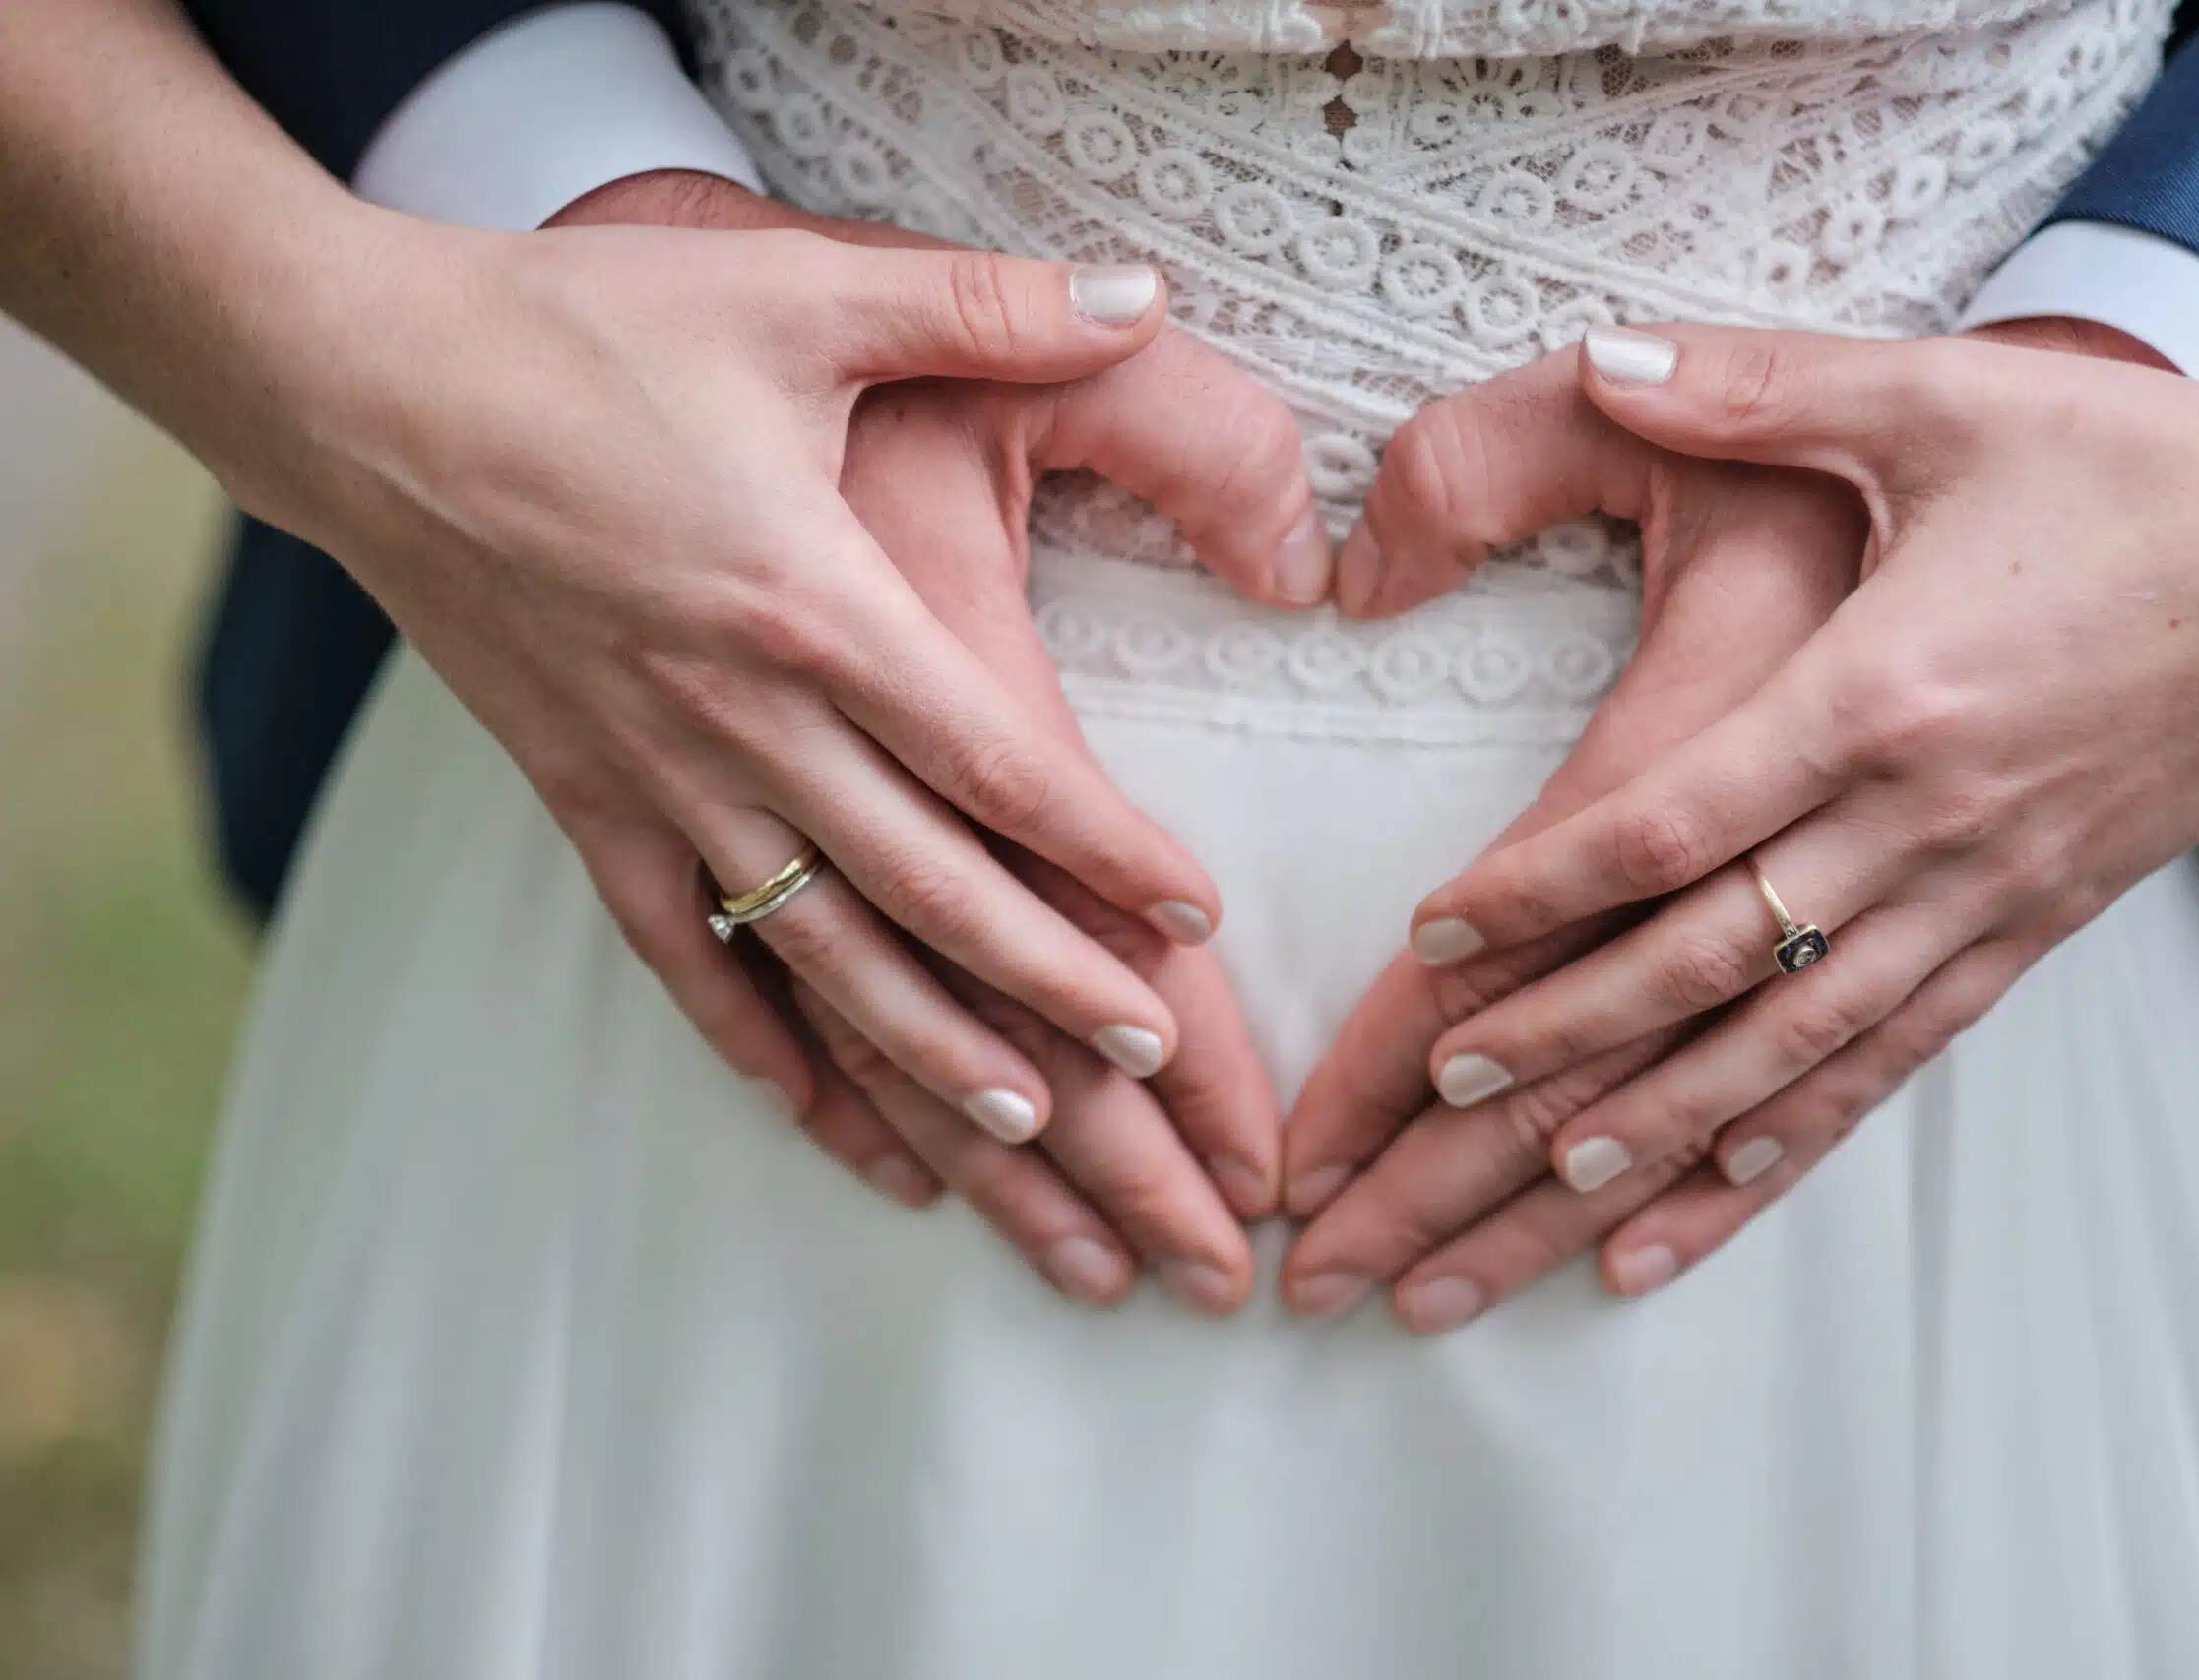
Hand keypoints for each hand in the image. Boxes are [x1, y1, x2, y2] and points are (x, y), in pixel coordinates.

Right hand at [548, 173, 1293, 1310]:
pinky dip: (757, 1044)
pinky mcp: (582, 799)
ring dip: (923, 1048)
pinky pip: (679, 954)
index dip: (1104, 851)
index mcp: (810, 606)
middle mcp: (740, 719)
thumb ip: (982, 303)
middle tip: (1154, 1063)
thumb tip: (1141, 286)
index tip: (1192, 922)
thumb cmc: (582, 330)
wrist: (361, 385)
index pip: (993, 764)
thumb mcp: (794, 290)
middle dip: (1048, 984)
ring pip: (816, 950)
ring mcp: (655, 777)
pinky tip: (825, 1118)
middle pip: (926, 887)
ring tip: (1025, 1124)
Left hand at [1317, 318, 2198, 1326]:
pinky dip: (1792, 1143)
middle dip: (1565, 1037)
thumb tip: (1600, 355)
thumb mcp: (1939, 400)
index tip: (1436, 936)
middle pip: (1712, 965)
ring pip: (1795, 1048)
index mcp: (1880, 695)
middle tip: (1442, 1093)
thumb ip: (1756, 383)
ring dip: (1662, 1126)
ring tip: (1546, 1183)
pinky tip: (1706, 1199)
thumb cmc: (2130, 471)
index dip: (1542, 891)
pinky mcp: (2029, 934)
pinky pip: (1894, 1065)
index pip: (1671, 826)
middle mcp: (1926, 823)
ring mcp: (1982, 896)